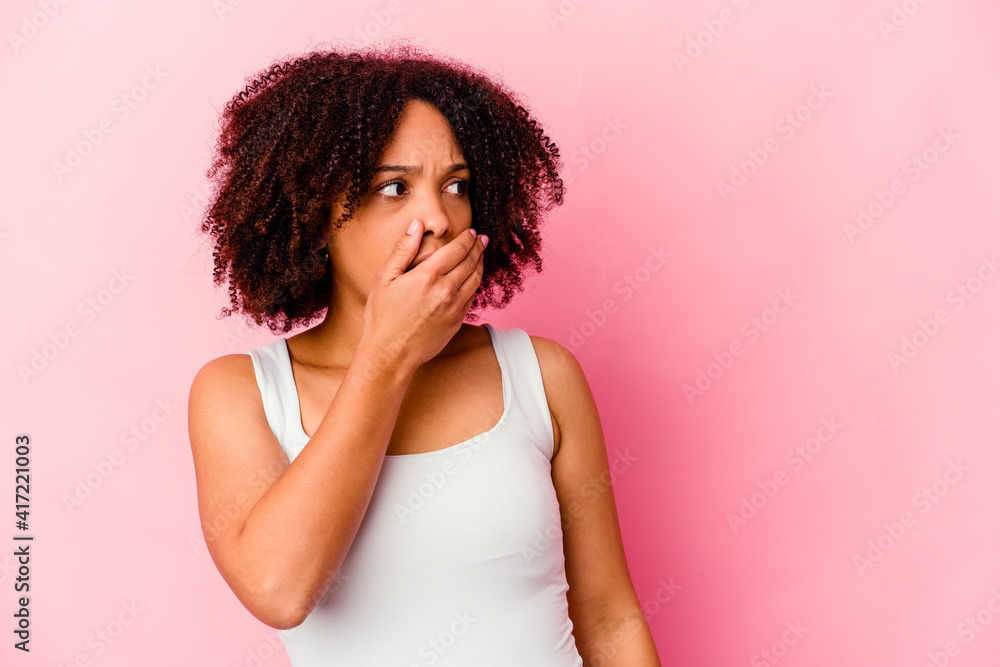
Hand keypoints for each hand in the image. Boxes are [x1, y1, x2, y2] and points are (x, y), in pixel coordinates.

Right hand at [360, 219, 487, 372]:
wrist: (390, 354)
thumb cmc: (382, 316)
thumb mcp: (385, 278)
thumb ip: (403, 249)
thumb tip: (417, 225)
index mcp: (428, 276)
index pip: (456, 250)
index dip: (467, 239)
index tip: (472, 232)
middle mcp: (446, 291)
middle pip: (471, 263)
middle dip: (478, 248)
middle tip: (482, 240)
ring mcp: (454, 308)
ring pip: (476, 280)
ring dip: (480, 265)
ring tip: (481, 256)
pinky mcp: (457, 322)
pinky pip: (471, 298)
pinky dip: (475, 284)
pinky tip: (472, 279)